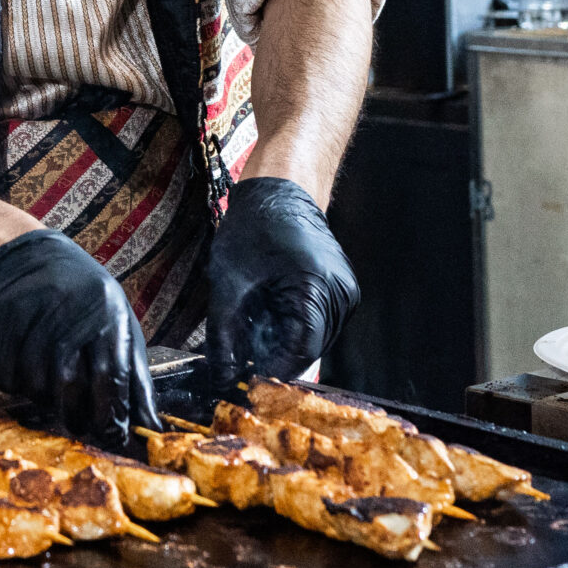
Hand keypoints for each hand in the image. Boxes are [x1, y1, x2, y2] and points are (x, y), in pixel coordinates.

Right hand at [0, 229, 156, 446]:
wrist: (27, 256)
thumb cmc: (83, 296)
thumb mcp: (119, 322)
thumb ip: (135, 375)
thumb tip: (149, 426)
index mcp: (104, 312)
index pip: (111, 376)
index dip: (112, 414)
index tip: (113, 435)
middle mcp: (65, 313)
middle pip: (69, 385)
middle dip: (78, 416)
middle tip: (81, 424)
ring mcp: (26, 317)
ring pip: (36, 386)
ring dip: (46, 399)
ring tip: (53, 384)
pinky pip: (7, 378)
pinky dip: (19, 385)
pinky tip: (29, 368)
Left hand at [206, 176, 356, 383]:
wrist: (282, 187)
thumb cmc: (256, 226)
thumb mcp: (230, 282)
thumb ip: (225, 333)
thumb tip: (221, 375)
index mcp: (317, 288)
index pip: (300, 352)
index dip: (271, 371)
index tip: (245, 380)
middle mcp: (342, 294)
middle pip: (310, 350)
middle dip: (275, 359)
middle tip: (241, 360)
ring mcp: (346, 292)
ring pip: (315, 340)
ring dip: (284, 344)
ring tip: (252, 330)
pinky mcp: (341, 290)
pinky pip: (319, 323)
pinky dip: (293, 328)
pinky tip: (269, 316)